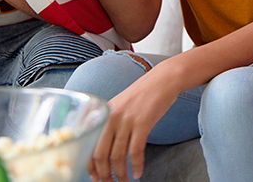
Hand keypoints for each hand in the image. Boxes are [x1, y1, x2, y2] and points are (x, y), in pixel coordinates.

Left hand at [87, 62, 179, 181]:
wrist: (162, 80)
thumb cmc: (142, 95)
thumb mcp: (119, 106)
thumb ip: (109, 124)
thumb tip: (103, 151)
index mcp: (102, 114)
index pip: (89, 146)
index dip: (90, 166)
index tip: (95, 178)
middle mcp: (110, 118)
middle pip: (100, 154)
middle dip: (104, 174)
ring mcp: (126, 120)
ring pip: (118, 156)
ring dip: (120, 173)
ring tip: (124, 181)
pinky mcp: (142, 123)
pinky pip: (136, 151)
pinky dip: (136, 165)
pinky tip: (138, 173)